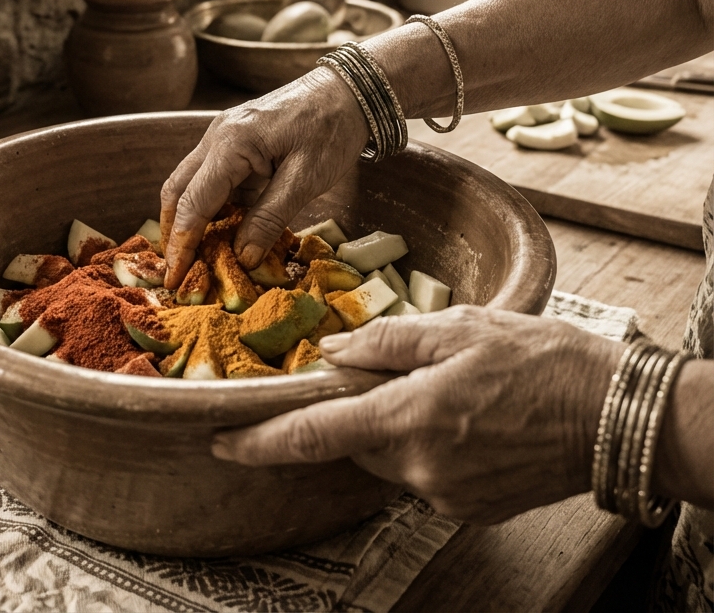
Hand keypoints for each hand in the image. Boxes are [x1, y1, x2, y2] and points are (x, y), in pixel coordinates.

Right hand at [160, 67, 368, 287]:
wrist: (348, 90)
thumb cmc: (332, 129)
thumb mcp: (306, 179)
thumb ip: (270, 218)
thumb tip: (241, 257)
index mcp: (231, 144)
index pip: (193, 202)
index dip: (182, 243)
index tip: (174, 277)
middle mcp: (217, 136)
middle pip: (177, 190)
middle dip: (173, 232)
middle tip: (176, 271)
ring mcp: (222, 136)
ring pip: (189, 183)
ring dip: (188, 219)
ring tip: (194, 257)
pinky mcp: (234, 141)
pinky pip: (210, 177)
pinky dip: (209, 206)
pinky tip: (219, 231)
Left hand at [211, 306, 624, 522]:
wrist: (612, 412)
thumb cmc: (537, 358)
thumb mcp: (457, 327)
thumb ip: (385, 342)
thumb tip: (332, 354)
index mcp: (411, 418)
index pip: (315, 434)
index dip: (261, 440)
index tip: (222, 441)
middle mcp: (422, 468)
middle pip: (355, 440)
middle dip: (360, 408)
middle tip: (395, 373)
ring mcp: (446, 495)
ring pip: (389, 455)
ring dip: (397, 423)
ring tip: (449, 390)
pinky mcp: (469, 508)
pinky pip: (422, 473)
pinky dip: (426, 443)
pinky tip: (466, 417)